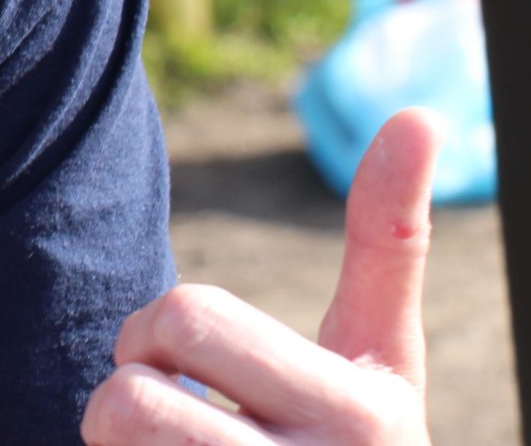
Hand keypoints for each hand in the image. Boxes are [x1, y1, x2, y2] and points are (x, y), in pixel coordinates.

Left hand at [83, 109, 440, 443]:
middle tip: (169, 397)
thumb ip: (388, 244)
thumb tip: (419, 116)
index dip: (158, 330)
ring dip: (114, 440)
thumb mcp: (382, 362)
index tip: (186, 355)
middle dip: (129, 379)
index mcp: (360, 417)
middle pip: (129, 394)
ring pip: (110, 439)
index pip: (189, 319)